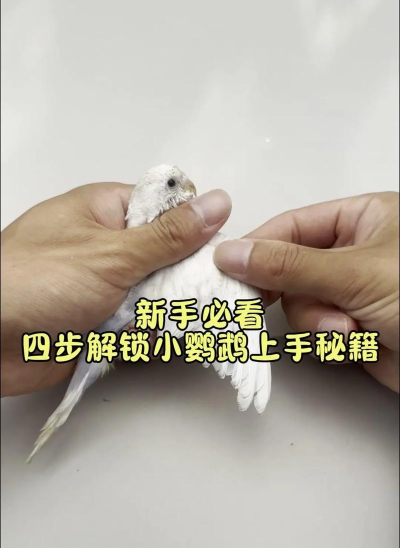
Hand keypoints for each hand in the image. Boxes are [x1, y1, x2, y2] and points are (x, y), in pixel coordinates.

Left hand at [1, 182, 230, 395]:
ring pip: (159, 299)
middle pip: (170, 261)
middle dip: (183, 284)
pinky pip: (140, 328)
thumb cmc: (33, 281)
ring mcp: (106, 287)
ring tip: (154, 326)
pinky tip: (136, 343)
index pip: (170, 212)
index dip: (197, 233)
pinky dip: (144, 338)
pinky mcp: (102, 325)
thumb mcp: (111, 254)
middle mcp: (110, 248)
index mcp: (108, 212)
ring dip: (162, 316)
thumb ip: (169, 236)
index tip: (218, 256)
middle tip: (195, 299)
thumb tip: (216, 204)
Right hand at [214, 192, 398, 391]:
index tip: (224, 268)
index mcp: (362, 219)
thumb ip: (290, 265)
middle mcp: (354, 254)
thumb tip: (231, 253)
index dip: (258, 246)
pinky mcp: (355, 329)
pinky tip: (361, 344)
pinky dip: (332, 342)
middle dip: (299, 296)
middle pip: (290, 271)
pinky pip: (318, 332)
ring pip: (302, 306)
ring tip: (351, 330)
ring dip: (320, 323)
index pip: (293, 225)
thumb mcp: (357, 272)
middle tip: (270, 309)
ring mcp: (354, 293)